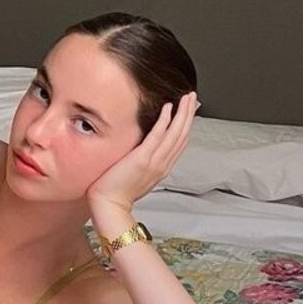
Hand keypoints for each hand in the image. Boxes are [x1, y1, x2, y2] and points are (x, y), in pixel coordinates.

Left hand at [87, 91, 198, 215]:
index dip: (186, 125)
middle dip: (189, 114)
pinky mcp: (143, 158)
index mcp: (162, 168)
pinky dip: (165, 121)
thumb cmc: (116, 193)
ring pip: (175, 133)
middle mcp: (162, 164)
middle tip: (193, 98)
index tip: (189, 111)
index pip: (179, 143)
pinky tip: (169, 108)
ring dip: (183, 113)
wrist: (109, 205)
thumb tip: (141, 151)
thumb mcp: (136, 176)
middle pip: (182, 135)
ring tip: (187, 98)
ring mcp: (154, 161)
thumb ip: (143, 163)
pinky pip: (158, 135)